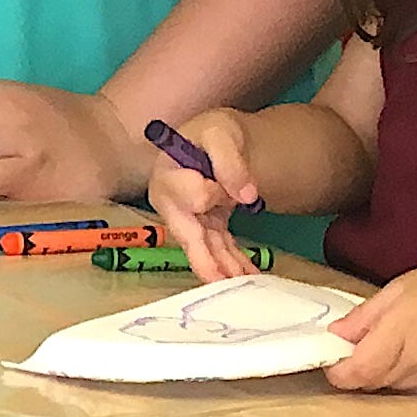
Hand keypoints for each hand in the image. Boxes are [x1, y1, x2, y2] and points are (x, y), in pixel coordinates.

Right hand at [145, 108, 264, 277]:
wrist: (221, 142)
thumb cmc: (213, 133)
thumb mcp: (220, 131)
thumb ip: (229, 158)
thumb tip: (245, 194)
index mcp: (167, 173)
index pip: (187, 194)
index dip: (208, 195)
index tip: (226, 187)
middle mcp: (172, 202)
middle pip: (187, 233)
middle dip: (204, 258)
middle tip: (219, 279)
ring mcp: (190, 219)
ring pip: (206, 248)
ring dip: (223, 269)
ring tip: (242, 285)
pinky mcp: (208, 229)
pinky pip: (220, 250)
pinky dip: (234, 264)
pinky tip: (248, 277)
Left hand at [326, 262, 416, 391]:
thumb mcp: (399, 288)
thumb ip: (364, 317)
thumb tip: (334, 336)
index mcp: (403, 330)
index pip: (359, 371)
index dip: (338, 370)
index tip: (331, 357)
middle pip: (370, 382)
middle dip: (356, 369)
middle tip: (357, 346)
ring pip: (389, 388)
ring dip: (379, 374)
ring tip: (390, 346)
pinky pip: (410, 390)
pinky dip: (401, 377)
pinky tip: (411, 355)